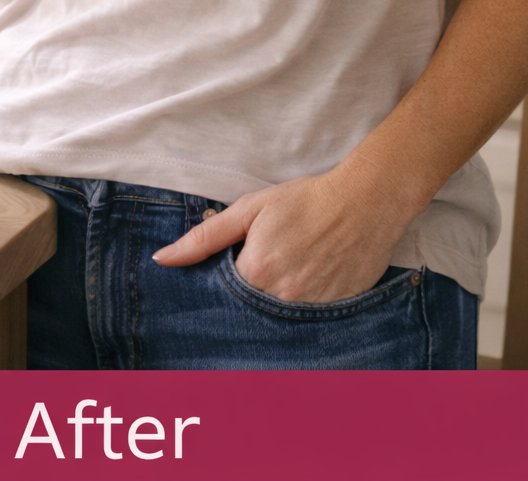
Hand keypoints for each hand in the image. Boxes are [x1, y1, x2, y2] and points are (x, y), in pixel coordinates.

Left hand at [152, 168, 405, 303]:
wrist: (364, 202)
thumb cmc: (305, 201)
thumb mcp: (250, 209)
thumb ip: (205, 237)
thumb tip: (163, 259)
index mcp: (255, 270)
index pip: (223, 297)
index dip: (224, 288)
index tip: (233, 274)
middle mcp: (280, 297)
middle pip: (249, 314)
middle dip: (248, 302)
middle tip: (264, 273)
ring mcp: (310, 310)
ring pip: (277, 322)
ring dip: (273, 308)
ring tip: (288, 278)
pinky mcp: (334, 315)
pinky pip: (306, 326)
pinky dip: (300, 314)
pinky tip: (307, 287)